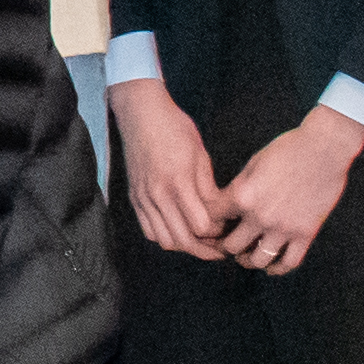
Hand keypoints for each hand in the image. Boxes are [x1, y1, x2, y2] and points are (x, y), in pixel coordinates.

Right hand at [111, 73, 229, 258]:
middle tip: (220, 249)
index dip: (218, 232)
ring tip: (200, 242)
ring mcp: (143, 198)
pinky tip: (178, 230)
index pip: (201, 226)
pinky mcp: (134, 198)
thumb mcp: (200, 154)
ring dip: (184, 246)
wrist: (141, 113)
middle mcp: (158, 195)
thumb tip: (219, 212)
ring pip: (163, 240)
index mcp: (179, 182)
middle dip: (204, 250)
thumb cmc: (175, 128)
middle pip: (182, 240)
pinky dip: (164, 237)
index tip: (228, 227)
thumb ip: (208, 188)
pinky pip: (148, 230)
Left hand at [217, 111, 363, 275]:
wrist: (324, 148)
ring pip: (257, 259)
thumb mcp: (253, 164)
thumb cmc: (287, 149)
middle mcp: (260, 215)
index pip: (211, 219)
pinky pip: (289, 262)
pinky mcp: (306, 233)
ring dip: (248, 260)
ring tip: (246, 256)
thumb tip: (224, 207)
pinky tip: (271, 267)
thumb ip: (238, 188)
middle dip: (225, 246)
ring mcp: (284, 227)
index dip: (206, 224)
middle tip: (226, 245)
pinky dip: (277, 268)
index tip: (210, 226)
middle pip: (230, 246)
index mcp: (242, 195)